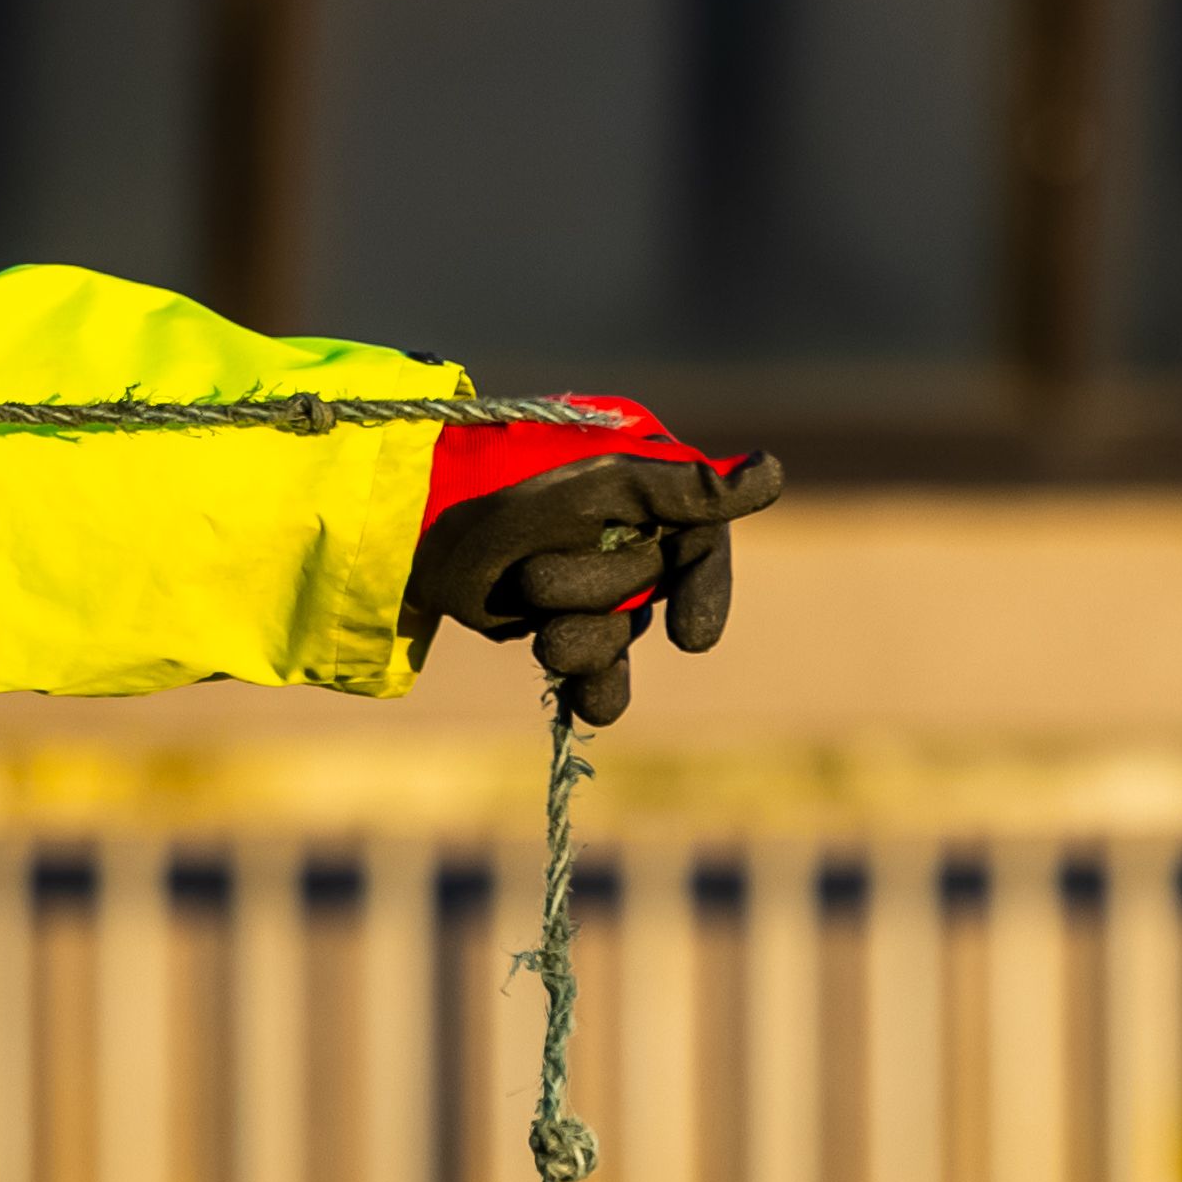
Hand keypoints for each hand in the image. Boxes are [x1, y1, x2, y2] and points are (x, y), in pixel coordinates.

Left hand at [407, 397, 781, 724]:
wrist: (408, 530)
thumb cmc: (499, 487)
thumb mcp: (594, 483)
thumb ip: (684, 488)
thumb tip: (773, 472)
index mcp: (645, 491)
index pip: (702, 545)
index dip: (705, 594)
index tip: (693, 641)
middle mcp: (627, 538)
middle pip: (649, 597)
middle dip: (596, 601)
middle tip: (530, 580)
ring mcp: (593, 587)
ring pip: (620, 642)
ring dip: (583, 648)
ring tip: (537, 639)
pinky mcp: (557, 627)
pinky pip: (595, 676)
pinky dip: (591, 693)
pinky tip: (580, 709)